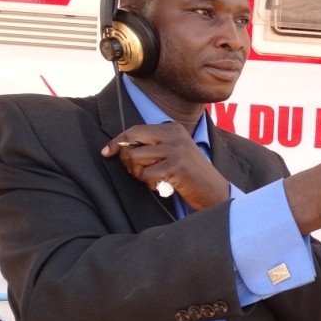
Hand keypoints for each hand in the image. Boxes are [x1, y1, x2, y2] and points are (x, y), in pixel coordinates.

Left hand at [100, 123, 229, 210]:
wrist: (214, 192)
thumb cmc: (189, 176)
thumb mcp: (173, 153)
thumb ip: (151, 146)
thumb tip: (119, 147)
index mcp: (173, 128)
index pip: (135, 129)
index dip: (117, 141)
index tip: (106, 152)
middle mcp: (174, 134)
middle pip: (131, 139)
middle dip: (126, 158)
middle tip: (136, 171)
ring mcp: (176, 149)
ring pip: (135, 158)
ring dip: (138, 173)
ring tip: (153, 179)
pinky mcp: (176, 166)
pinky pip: (146, 174)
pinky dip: (150, 184)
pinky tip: (163, 186)